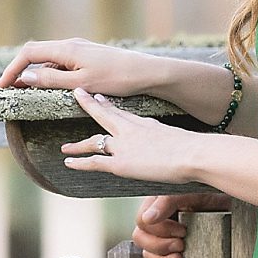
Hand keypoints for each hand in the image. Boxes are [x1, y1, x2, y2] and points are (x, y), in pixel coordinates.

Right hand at [0, 37, 160, 97]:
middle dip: (19, 71)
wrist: (146, 72)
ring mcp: (80, 50)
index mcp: (66, 48)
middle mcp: (71, 45)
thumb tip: (25, 76)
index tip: (2, 87)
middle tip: (8, 90)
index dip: (12, 69)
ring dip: (35, 75)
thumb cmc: (116, 78)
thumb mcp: (80, 83)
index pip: (29, 53)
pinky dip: (50, 75)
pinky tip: (49, 89)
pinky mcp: (88, 57)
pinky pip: (61, 64)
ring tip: (24, 93)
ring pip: (49, 60)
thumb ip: (51, 79)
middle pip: (35, 54)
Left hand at [60, 87, 197, 185]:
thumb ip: (171, 144)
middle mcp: (130, 131)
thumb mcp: (179, 140)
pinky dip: (80, 162)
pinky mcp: (120, 163)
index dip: (108, 105)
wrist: (192, 153)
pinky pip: (94, 162)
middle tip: (78, 94)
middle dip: (89, 104)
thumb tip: (178, 151)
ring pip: (94, 142)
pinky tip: (69, 162)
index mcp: (145, 124)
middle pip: (104, 115)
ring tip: (64, 147)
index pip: (122, 112)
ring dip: (78, 145)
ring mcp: (123, 146)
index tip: (99, 96)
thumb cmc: (193, 149)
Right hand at [132, 191, 231, 257]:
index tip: (181, 229)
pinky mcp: (176, 253)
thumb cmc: (212, 195)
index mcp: (158, 205)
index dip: (159, 229)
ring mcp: (167, 238)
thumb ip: (167, 201)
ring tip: (181, 257)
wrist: (234, 206)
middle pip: (141, 239)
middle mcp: (160, 222)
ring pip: (149, 255)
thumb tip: (148, 218)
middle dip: (160, 245)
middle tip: (181, 243)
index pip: (142, 222)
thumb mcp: (190, 192)